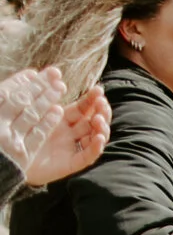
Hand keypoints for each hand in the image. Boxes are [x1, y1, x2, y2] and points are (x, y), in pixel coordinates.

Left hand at [0, 68, 108, 184]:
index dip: (92, 99)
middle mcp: (71, 133)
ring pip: (96, 136)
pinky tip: (98, 138)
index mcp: (63, 119)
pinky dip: (96, 147)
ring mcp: (73, 147)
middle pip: (94, 120)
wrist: (9, 159)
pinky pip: (88, 156)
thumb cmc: (16, 133)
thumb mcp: (27, 109)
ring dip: (102, 127)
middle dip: (101, 110)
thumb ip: (38, 94)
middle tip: (101, 102)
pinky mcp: (72, 163)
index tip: (97, 89)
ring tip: (98, 120)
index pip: (83, 107)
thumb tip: (46, 71)